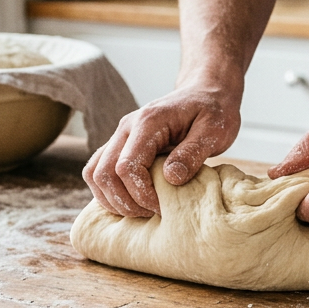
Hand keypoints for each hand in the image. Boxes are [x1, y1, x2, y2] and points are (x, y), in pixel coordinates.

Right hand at [83, 79, 240, 216]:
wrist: (206, 93)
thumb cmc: (214, 111)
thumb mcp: (214, 130)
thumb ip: (192, 153)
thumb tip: (170, 178)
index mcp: (148, 122)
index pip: (126, 167)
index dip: (141, 194)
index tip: (164, 206)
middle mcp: (126, 128)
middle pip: (103, 173)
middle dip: (124, 202)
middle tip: (152, 213)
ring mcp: (120, 137)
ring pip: (94, 174)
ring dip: (112, 199)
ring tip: (142, 211)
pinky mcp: (121, 146)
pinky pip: (100, 171)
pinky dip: (110, 192)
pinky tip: (133, 202)